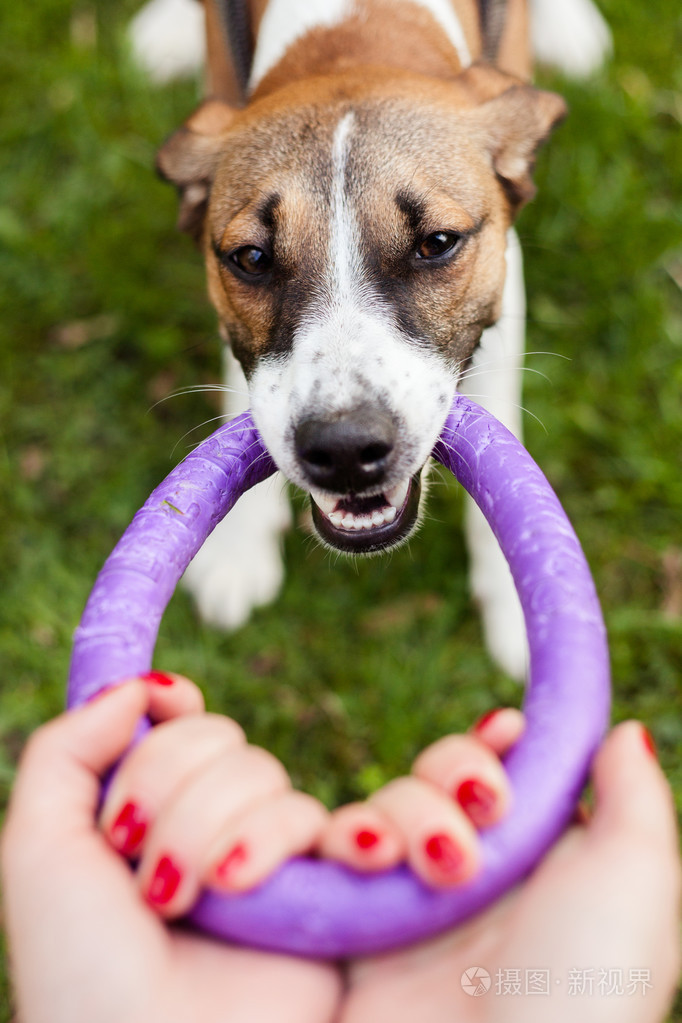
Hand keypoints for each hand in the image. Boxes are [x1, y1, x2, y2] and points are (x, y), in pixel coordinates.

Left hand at [1, 679, 340, 1022]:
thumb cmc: (80, 963)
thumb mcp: (40, 848)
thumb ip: (66, 748)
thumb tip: (143, 685)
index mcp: (140, 808)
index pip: (171, 718)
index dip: (165, 707)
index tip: (162, 706)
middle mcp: (200, 821)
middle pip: (212, 734)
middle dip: (166, 789)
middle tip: (137, 860)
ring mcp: (254, 848)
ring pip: (256, 768)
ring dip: (203, 829)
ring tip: (180, 899)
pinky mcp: (306, 878)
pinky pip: (301, 814)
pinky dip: (262, 842)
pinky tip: (234, 889)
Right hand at [340, 713, 681, 1022]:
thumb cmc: (585, 985)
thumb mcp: (635, 881)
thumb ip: (633, 797)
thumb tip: (622, 732)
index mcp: (545, 858)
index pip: (511, 768)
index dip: (501, 742)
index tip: (505, 731)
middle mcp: (481, 870)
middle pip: (444, 770)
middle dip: (455, 770)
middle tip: (481, 811)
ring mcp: (418, 895)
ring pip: (392, 798)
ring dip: (408, 811)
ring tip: (434, 866)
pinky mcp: (362, 918)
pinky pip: (338, 843)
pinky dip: (350, 834)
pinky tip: (370, 855)